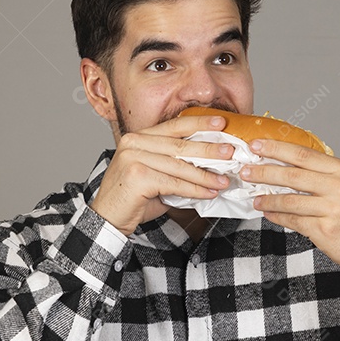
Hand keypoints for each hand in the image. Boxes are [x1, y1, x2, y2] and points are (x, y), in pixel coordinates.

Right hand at [90, 115, 234, 236]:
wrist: (109, 218)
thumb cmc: (134, 197)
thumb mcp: (156, 174)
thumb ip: (175, 165)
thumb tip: (210, 163)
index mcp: (139, 136)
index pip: (174, 125)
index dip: (199, 123)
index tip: (221, 123)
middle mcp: (134, 142)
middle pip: (179, 144)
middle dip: (208, 149)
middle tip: (230, 152)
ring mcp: (133, 158)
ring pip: (179, 165)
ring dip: (205, 174)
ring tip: (224, 180)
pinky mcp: (137, 176)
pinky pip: (174, 183)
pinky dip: (195, 189)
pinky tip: (209, 192)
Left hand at [240, 138, 339, 285]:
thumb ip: (323, 176)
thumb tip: (287, 167)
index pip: (302, 153)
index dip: (275, 148)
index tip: (255, 145)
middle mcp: (339, 186)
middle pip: (291, 174)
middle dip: (264, 171)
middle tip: (246, 170)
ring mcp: (332, 208)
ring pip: (289, 199)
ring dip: (267, 198)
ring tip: (253, 197)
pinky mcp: (325, 230)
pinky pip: (293, 220)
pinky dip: (277, 216)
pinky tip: (268, 213)